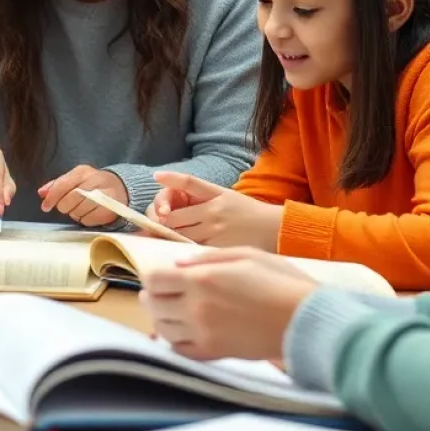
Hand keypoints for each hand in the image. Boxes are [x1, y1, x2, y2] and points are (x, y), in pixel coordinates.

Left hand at [38, 165, 127, 226]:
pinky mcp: (109, 210)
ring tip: (80, 208)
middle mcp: (94, 181)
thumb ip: (57, 185)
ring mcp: (104, 196)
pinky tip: (88, 213)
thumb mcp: (74, 179)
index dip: (52, 197)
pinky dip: (84, 219)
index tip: (45, 207)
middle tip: (66, 207)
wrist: (120, 188)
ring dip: (74, 213)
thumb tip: (42, 192)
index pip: (63, 184)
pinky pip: (88, 220)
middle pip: (70, 199)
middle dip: (64, 206)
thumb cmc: (91, 184)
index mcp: (82, 172)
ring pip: (78, 211)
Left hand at [140, 247, 318, 360]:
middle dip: (151, 296)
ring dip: (159, 318)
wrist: (307, 320)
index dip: (151, 275)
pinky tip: (182, 331)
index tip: (158, 274)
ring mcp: (204, 333)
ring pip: (162, 328)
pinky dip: (174, 340)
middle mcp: (196, 308)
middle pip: (153, 304)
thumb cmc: (280, 281)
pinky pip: (180, 350)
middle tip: (156, 292)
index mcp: (201, 279)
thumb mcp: (245, 254)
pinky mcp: (215, 353)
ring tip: (166, 310)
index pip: (154, 279)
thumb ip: (207, 258)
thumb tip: (178, 263)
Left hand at [148, 171, 282, 250]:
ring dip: (169, 237)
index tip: (156, 176)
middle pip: (174, 216)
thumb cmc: (247, 212)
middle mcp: (214, 211)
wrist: (275, 230)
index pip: (188, 182)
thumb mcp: (226, 195)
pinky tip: (179, 255)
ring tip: (162, 240)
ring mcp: (215, 231)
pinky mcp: (219, 249)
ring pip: (180, 235)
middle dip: (162, 221)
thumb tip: (170, 203)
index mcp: (216, 194)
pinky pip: (193, 250)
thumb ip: (200, 196)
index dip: (171, 179)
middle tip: (154, 225)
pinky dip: (183, 251)